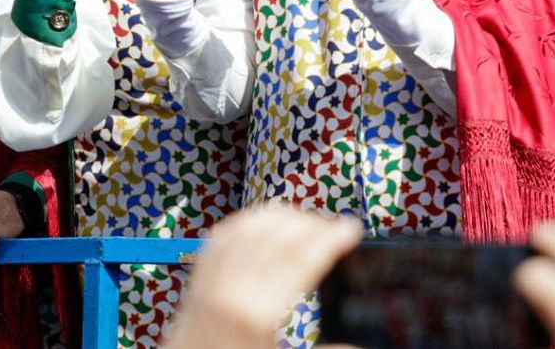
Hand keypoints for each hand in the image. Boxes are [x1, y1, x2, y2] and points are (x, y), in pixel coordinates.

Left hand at [163, 204, 361, 348]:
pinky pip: (222, 237)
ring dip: (281, 218)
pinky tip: (264, 225)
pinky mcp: (196, 285)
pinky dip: (247, 222)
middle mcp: (229, 290)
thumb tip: (358, 348)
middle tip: (336, 228)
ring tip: (306, 223)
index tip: (351, 228)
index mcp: (254, 314)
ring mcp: (209, 284)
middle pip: (277, 236)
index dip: (330, 238)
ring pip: (248, 228)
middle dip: (312, 224)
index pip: (299, 259)